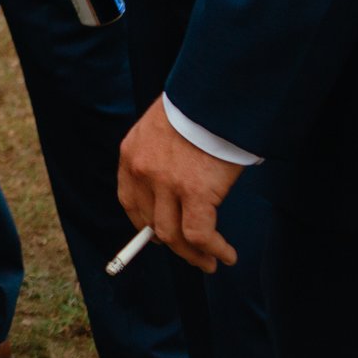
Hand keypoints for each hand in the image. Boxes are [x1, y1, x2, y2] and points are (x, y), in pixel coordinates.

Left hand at [118, 96, 242, 273]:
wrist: (214, 95)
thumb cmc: (196, 109)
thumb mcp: (163, 129)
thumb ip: (160, 156)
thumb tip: (174, 188)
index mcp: (131, 154)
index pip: (130, 201)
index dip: (145, 224)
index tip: (159, 237)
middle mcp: (142, 171)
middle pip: (152, 223)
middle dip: (172, 244)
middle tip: (192, 254)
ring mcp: (166, 183)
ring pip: (173, 236)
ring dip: (193, 255)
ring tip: (211, 262)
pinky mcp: (195, 192)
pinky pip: (200, 235)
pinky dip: (213, 250)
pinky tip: (226, 255)